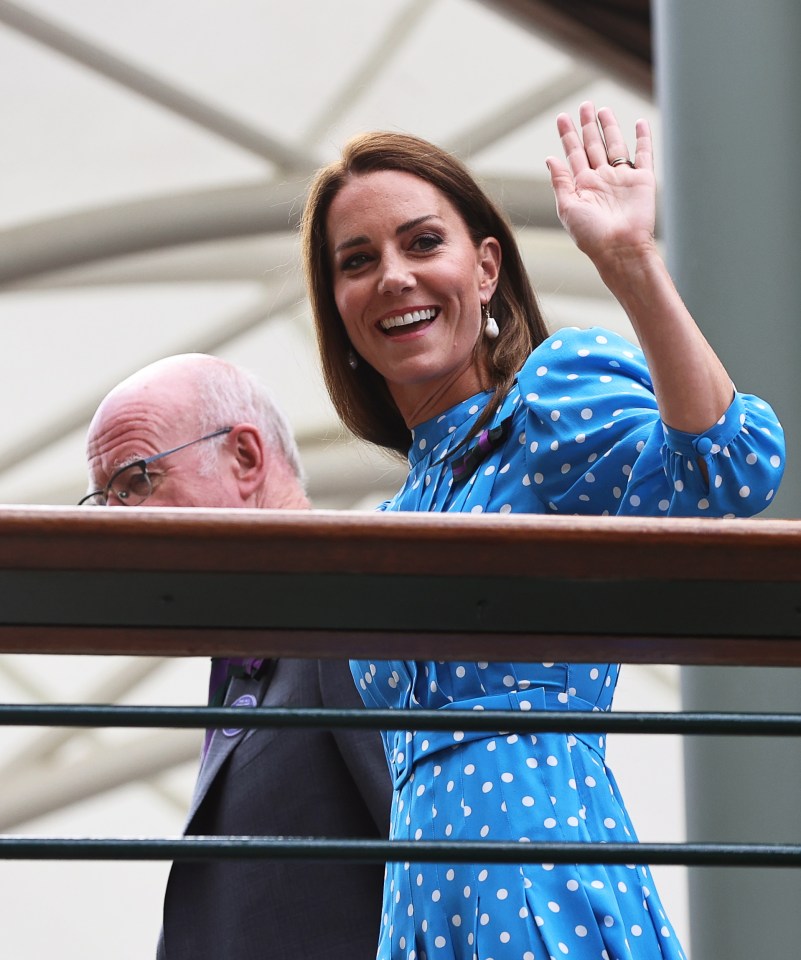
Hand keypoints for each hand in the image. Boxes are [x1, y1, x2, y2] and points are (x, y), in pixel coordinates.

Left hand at [546, 101, 656, 268]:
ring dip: (610, 127)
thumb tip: (550, 158)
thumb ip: (560, 181)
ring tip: (602, 110)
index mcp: (582, 186)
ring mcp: (622, 179)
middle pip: (593, 145)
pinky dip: (643, 138)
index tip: (562, 118)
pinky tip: (640, 124)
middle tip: (584, 105)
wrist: (620, 249)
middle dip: (588, 125)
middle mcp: (602, 180)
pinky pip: (644, 154)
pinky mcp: (642, 181)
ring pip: (615, 145)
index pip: (574, 154)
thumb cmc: (591, 235)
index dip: (568, 136)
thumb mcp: (568, 207)